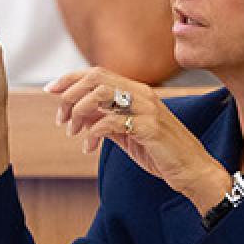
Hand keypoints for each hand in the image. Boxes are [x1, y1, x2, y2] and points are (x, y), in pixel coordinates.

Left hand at [47, 67, 230, 208]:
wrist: (193, 171)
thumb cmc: (160, 152)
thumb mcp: (126, 134)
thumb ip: (105, 120)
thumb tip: (78, 114)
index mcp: (137, 91)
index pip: (97, 73)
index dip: (70, 78)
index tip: (50, 90)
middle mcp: (142, 94)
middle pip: (95, 78)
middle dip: (70, 94)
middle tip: (61, 119)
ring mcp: (147, 109)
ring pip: (101, 94)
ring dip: (79, 112)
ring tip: (73, 132)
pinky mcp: (149, 128)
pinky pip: (111, 122)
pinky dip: (93, 133)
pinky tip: (88, 147)